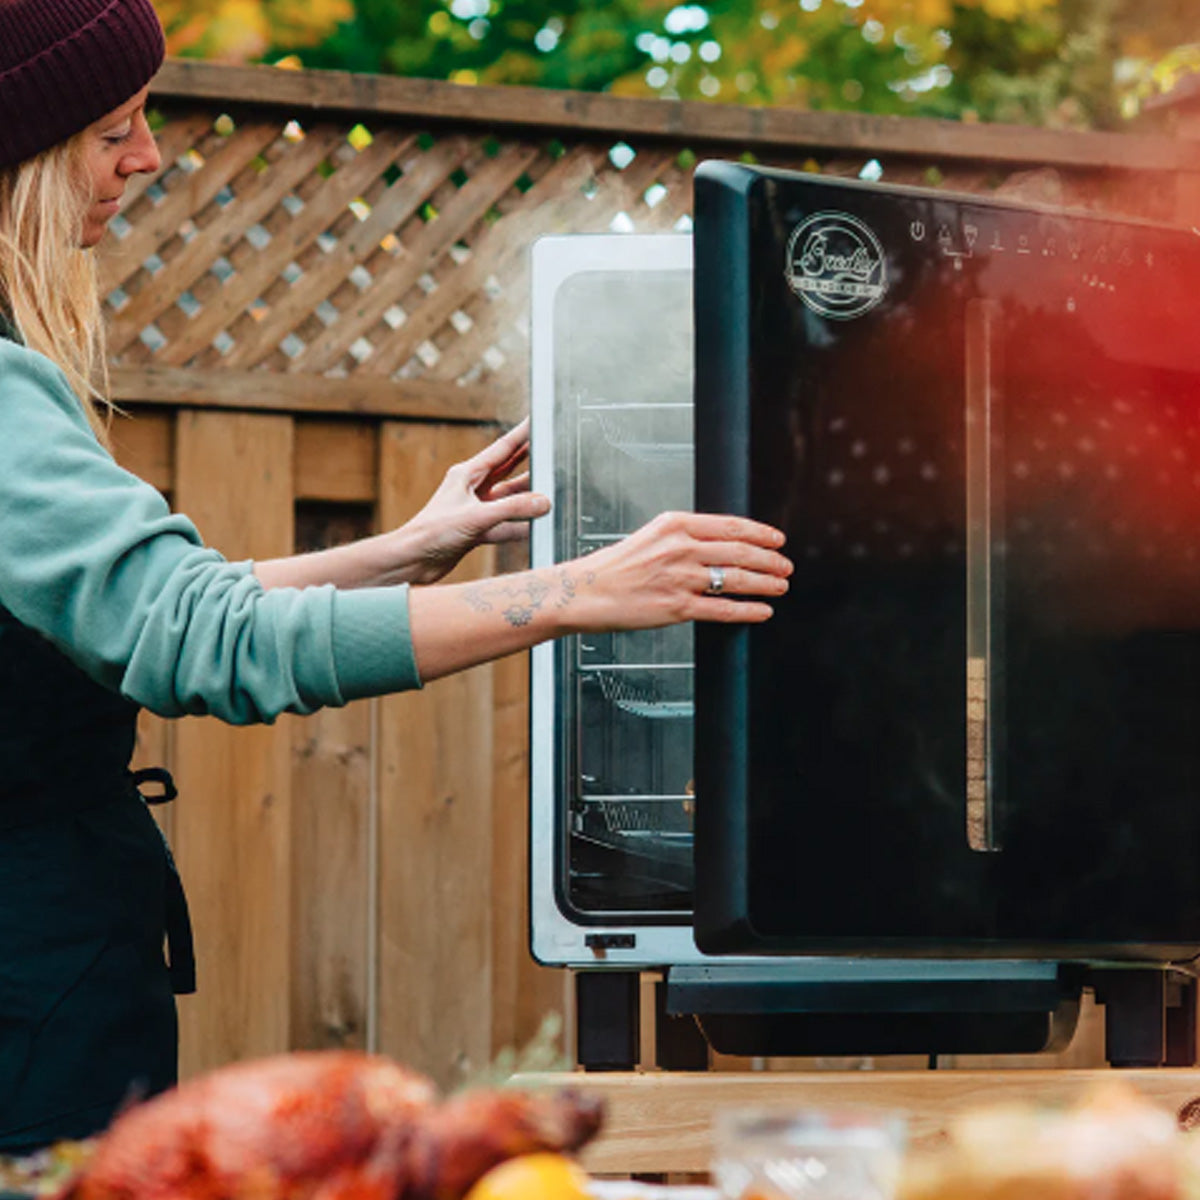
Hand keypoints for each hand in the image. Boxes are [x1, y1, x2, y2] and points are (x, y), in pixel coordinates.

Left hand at [398, 418, 550, 584]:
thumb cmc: (431, 532)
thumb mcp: (476, 517)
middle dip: (529, 460)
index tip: (536, 422)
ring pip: (509, 500)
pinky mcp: (477, 531)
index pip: (502, 449)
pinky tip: (535, 526)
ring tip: (550, 491)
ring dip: (527, 499)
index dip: (521, 435)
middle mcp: (472, 489)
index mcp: (467, 474)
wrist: (412, 561)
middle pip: (508, 471)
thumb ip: (513, 509)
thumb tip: (542, 502)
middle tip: (549, 449)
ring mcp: (476, 511)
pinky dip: (520, 526)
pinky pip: (506, 525)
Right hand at [565, 510, 791, 631]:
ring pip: (737, 579)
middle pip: (740, 551)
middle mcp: (681, 548)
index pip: (731, 525)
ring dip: (765, 584)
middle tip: (785, 566)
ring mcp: (681, 578)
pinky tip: (762, 611)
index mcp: (675, 524)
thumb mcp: (652, 536)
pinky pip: (723, 609)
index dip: (761, 533)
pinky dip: (748, 610)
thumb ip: (685, 537)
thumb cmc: (615, 566)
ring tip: (780, 587)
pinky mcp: (677, 607)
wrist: (585, 591)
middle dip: (770, 560)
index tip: (777, 539)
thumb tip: (721, 543)